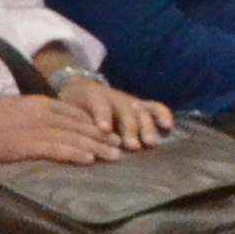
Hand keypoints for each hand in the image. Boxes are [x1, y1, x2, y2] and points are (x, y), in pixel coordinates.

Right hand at [0, 91, 128, 165]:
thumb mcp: (15, 111)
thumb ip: (35, 118)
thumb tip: (51, 129)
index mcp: (40, 103)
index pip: (75, 113)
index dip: (96, 124)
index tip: (112, 133)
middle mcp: (42, 112)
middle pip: (80, 125)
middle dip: (103, 136)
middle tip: (123, 146)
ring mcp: (34, 127)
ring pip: (73, 136)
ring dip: (97, 147)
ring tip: (115, 156)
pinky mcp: (25, 143)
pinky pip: (56, 148)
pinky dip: (74, 153)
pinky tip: (89, 159)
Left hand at [51, 69, 173, 148]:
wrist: (80, 87)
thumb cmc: (73, 106)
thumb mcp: (66, 111)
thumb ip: (71, 123)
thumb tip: (73, 143)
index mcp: (91, 97)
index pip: (99, 106)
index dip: (102, 117)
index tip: (103, 130)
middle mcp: (113, 97)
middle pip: (123, 111)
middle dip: (128, 128)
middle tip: (132, 146)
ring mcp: (128, 100)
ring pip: (139, 111)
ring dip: (145, 127)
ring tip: (149, 143)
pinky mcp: (139, 104)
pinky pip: (154, 107)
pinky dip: (162, 115)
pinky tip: (168, 127)